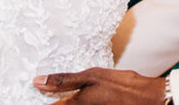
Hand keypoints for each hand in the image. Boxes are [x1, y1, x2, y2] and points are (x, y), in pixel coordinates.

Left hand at [34, 68, 164, 103]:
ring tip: (63, 92)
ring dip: (65, 100)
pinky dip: (75, 102)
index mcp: (76, 104)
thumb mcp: (91, 77)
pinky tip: (77, 95)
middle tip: (48, 87)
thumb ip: (63, 80)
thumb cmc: (120, 86)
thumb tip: (37, 81)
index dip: (42, 100)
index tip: (33, 95)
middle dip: (54, 100)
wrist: (146, 99)